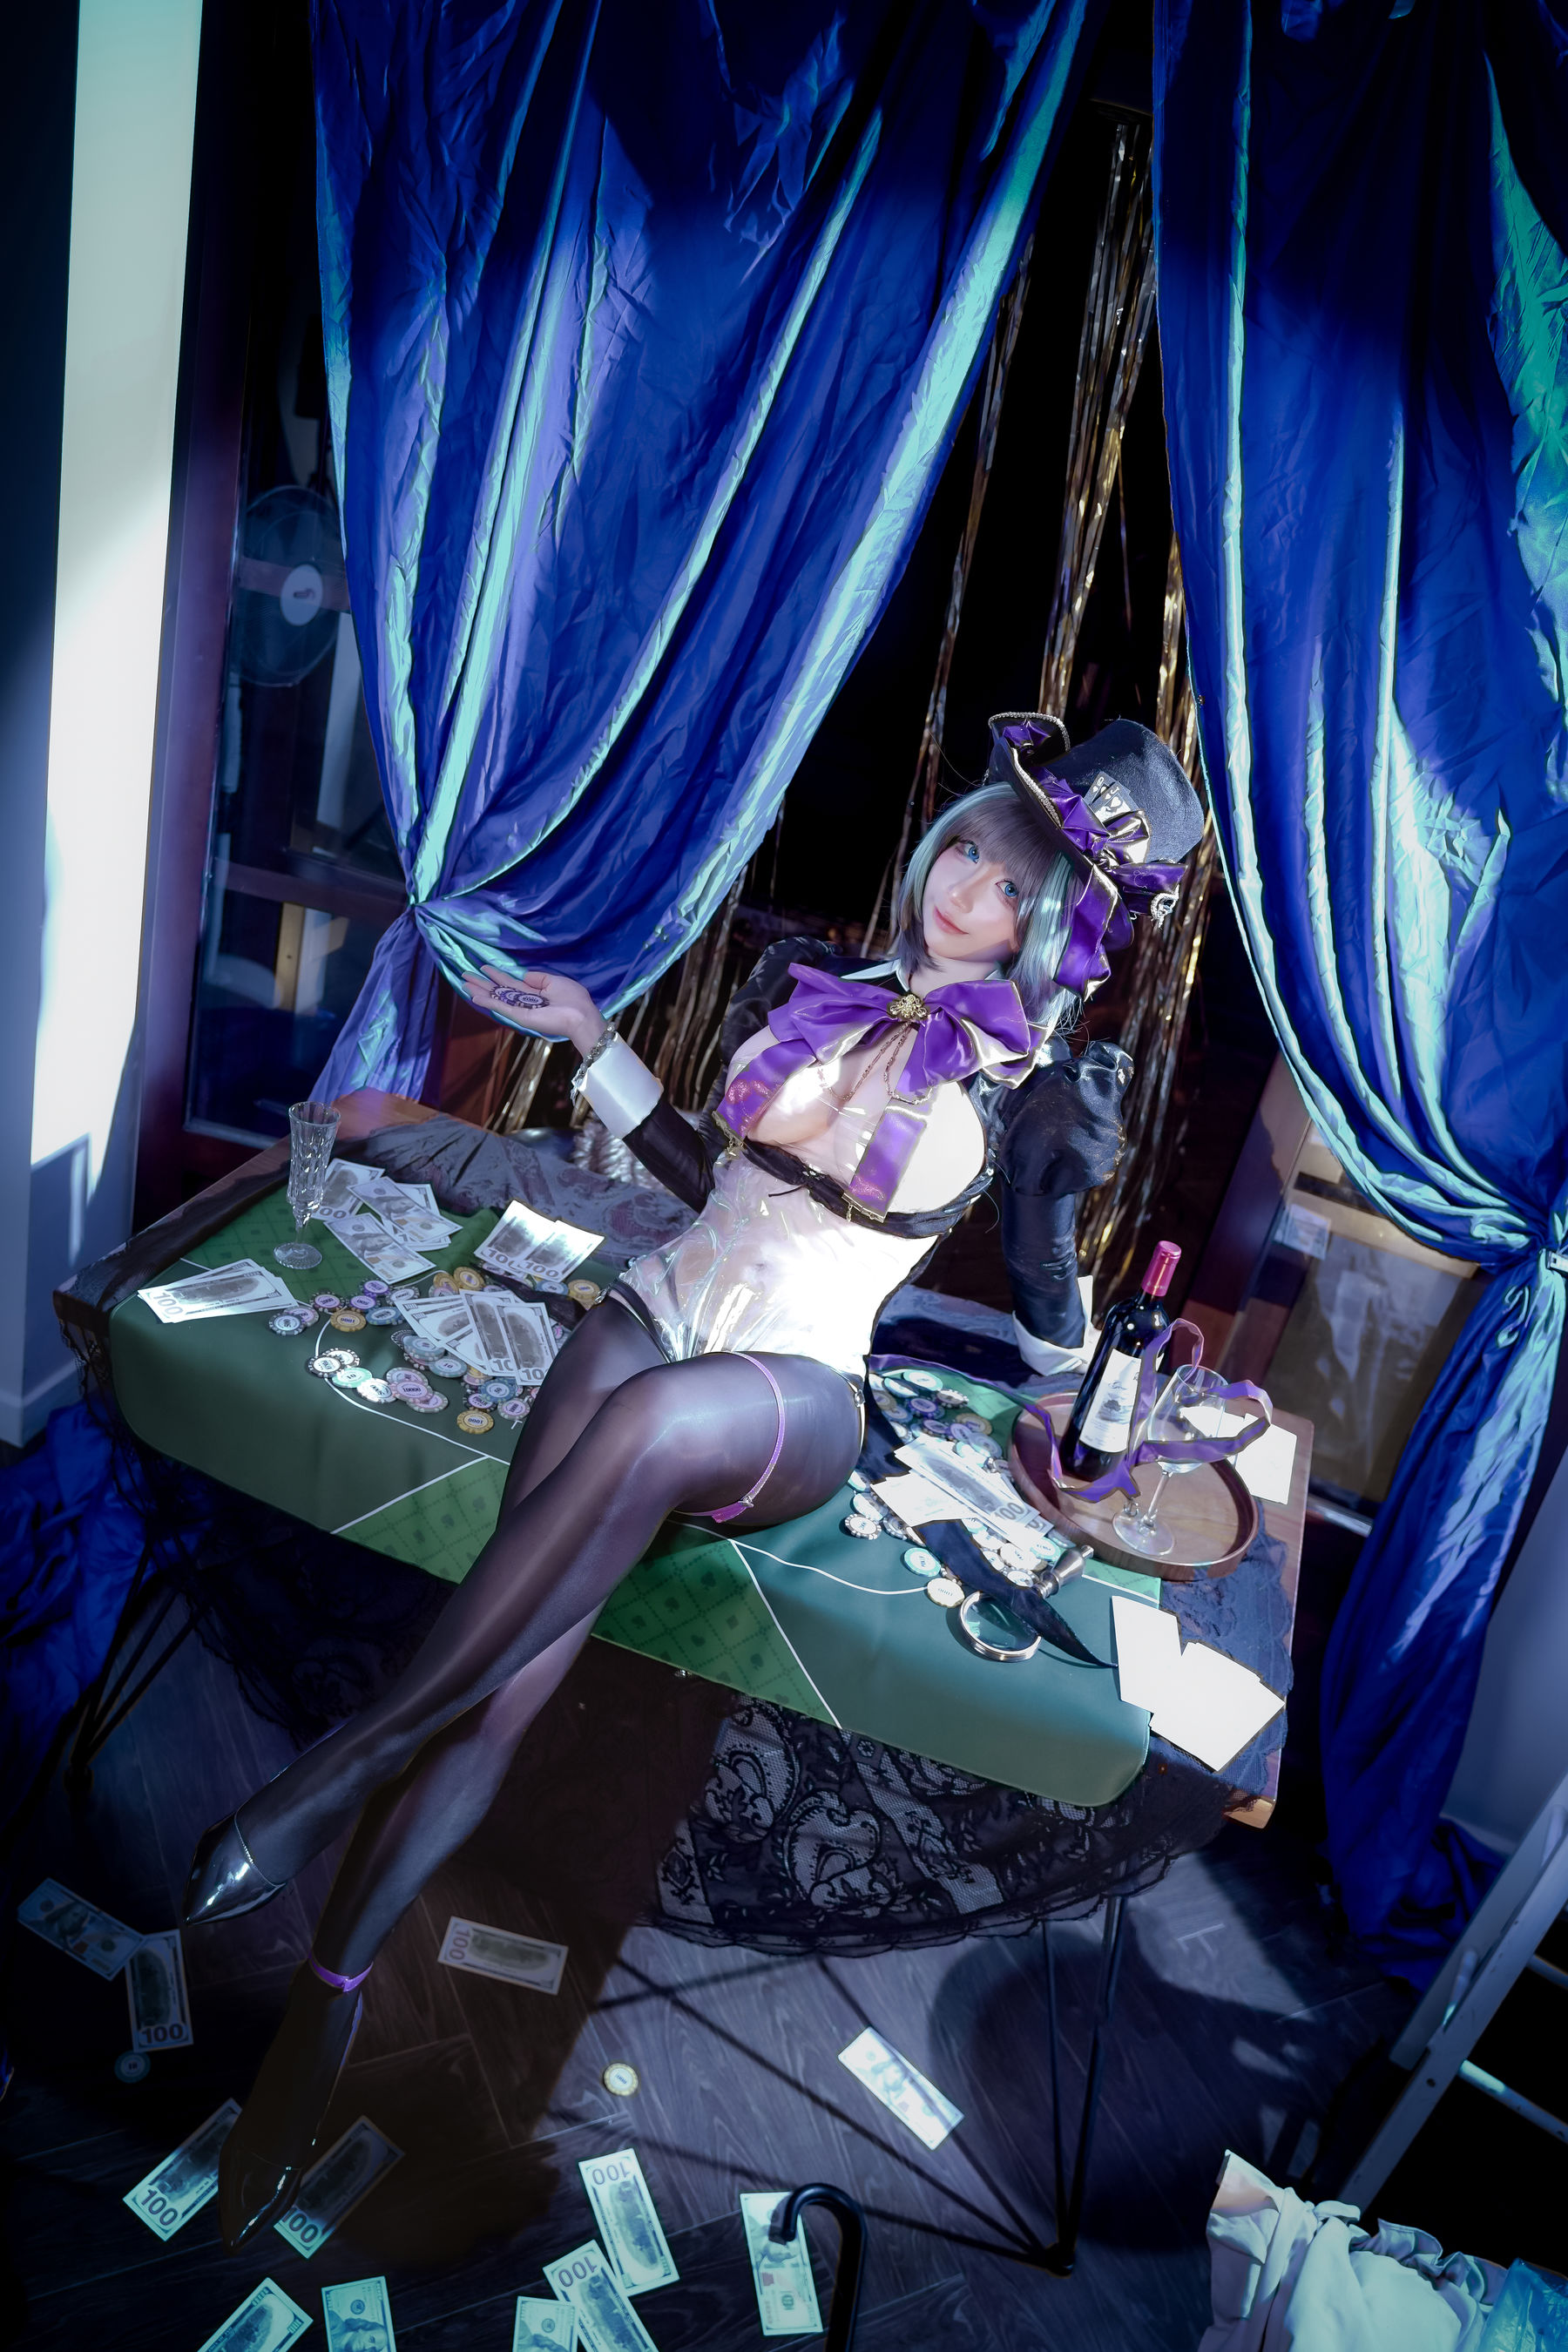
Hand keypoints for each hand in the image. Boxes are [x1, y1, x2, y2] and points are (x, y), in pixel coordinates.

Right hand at [462, 965, 605, 1056]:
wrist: (580, 1015)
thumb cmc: (572, 998)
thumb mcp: (555, 981)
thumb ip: (538, 978)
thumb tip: (524, 975)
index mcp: (533, 993)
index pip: (511, 983)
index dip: (497, 975)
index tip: (483, 968)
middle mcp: (524, 1001)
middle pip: (499, 990)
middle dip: (482, 983)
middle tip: (465, 975)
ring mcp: (520, 1009)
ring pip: (496, 998)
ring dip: (480, 991)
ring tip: (464, 983)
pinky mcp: (520, 1016)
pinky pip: (501, 1007)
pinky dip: (487, 1002)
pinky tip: (474, 996)